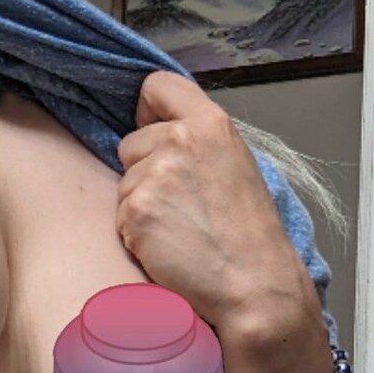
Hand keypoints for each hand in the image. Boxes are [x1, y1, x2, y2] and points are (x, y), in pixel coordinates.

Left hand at [116, 71, 314, 336]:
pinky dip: (135, 232)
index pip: (156, 86)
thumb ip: (197, 142)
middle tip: (181, 203)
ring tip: (180, 228)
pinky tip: (168, 246)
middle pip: (130, 141)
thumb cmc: (248, 237)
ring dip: (140, 204)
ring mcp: (156, 174)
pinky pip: (118, 214)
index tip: (153, 131)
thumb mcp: (234, 166)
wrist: (254, 286)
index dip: (147, 111)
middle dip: (143, 169)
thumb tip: (158, 131)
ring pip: (123, 181)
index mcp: (212, 123)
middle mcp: (181, 139)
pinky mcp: (137, 209)